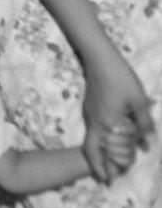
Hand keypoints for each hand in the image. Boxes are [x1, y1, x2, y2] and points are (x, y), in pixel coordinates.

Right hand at [81, 47, 154, 182]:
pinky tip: (110, 140)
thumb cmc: (121, 79)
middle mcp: (95, 122)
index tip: (113, 178)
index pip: (102, 152)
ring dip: (99, 154)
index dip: (107, 167)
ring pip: (91, 140)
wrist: (99, 58)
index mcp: (106, 123)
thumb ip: (144, 126)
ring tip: (110, 162)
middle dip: (98, 166)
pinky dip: (99, 141)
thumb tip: (147, 146)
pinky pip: (93, 130)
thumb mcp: (139, 103)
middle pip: (90, 150)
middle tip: (107, 177)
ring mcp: (89, 114)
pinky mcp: (89, 107)